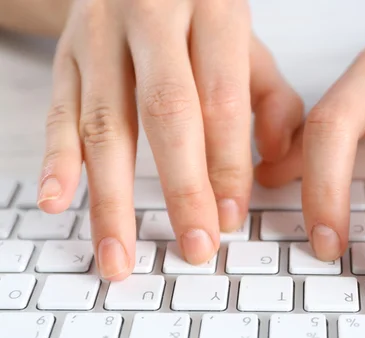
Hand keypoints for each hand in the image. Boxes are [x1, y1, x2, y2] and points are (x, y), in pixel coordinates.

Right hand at [37, 0, 302, 278]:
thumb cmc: (198, 19)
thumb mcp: (246, 45)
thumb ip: (272, 99)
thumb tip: (275, 161)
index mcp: (213, 11)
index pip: (222, 99)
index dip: (228, 163)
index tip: (231, 217)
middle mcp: (154, 17)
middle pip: (166, 112)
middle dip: (182, 188)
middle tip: (195, 245)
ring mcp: (101, 36)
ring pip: (105, 123)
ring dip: (112, 199)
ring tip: (121, 254)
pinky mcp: (65, 55)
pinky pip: (58, 112)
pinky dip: (57, 161)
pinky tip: (58, 202)